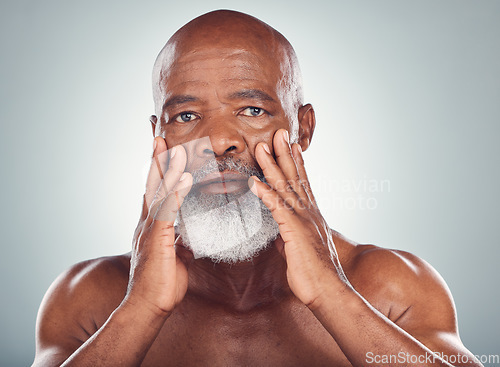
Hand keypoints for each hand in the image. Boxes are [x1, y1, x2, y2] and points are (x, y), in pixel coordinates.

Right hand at [124, 137, 192, 316]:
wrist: (148, 307)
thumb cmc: (162, 284)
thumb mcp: (175, 257)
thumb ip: (179, 243)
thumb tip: (188, 239)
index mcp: (153, 225)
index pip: (155, 190)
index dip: (158, 169)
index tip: (161, 148)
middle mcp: (147, 222)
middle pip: (151, 183)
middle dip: (155, 157)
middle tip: (157, 132)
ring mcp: (150, 229)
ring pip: (158, 191)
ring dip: (166, 167)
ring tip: (172, 145)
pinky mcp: (157, 238)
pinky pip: (168, 211)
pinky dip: (176, 192)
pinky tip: (185, 178)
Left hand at [249, 129, 347, 308]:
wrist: (329, 292)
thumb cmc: (315, 275)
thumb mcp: (300, 250)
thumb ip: (289, 237)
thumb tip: (278, 234)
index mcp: (312, 215)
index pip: (303, 183)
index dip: (296, 162)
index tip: (291, 145)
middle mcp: (310, 212)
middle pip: (295, 177)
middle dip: (284, 153)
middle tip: (277, 133)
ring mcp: (303, 220)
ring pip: (285, 187)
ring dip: (271, 166)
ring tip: (261, 147)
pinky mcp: (295, 231)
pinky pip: (277, 208)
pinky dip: (265, 193)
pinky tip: (254, 182)